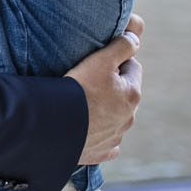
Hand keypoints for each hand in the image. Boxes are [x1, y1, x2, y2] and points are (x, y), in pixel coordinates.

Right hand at [67, 14, 143, 164]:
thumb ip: (122, 45)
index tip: (96, 63)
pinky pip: (107, 141)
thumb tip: (135, 39)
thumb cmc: (78, 90)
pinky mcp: (102, 152)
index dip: (115, 61)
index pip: (132, 66)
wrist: (55, 125)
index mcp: (133, 94)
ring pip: (116, 117)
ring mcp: (116, 136)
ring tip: (81, 104)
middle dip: (112, 87)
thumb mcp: (100, 60)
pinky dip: (99, 134)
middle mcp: (129, 117)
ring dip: (105, 109)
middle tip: (86, 82)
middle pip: (124, 93)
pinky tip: (85, 128)